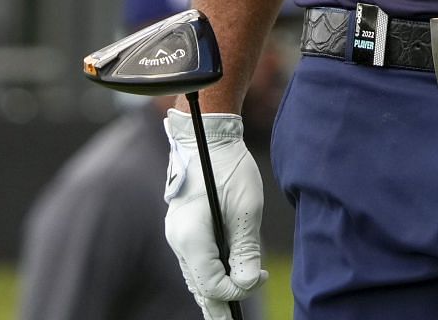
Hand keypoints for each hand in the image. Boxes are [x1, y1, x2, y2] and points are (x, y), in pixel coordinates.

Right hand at [162, 108, 266, 315]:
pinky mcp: (183, 227)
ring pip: (194, 274)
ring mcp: (178, 234)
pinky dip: (205, 275)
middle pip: (198, 284)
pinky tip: (216, 285)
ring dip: (211, 293)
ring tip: (224, 314)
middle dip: (217, 306)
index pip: (212, 282)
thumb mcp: (246, 208)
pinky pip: (193, 261)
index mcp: (192, 237)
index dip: (236, 290)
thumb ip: (246, 249)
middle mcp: (179, 240)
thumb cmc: (229, 167)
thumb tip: (248, 283)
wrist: (207, 136)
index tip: (259, 279)